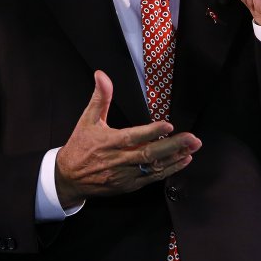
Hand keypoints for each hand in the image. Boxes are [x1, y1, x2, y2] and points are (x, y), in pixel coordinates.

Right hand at [55, 71, 201, 207]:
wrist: (68, 178)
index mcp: (109, 142)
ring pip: (153, 168)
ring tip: (192, 148)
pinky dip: (168, 170)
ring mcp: (125, 175)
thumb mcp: (87, 119)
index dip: (151, 132)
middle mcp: (119, 160)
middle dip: (173, 146)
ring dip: (175, 158)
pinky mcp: (129, 186)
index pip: (133, 137)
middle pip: (149, 154)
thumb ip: (100, 97)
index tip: (168, 124)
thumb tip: (101, 75)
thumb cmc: (80, 146)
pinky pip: (152, 178)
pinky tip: (183, 161)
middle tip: (192, 138)